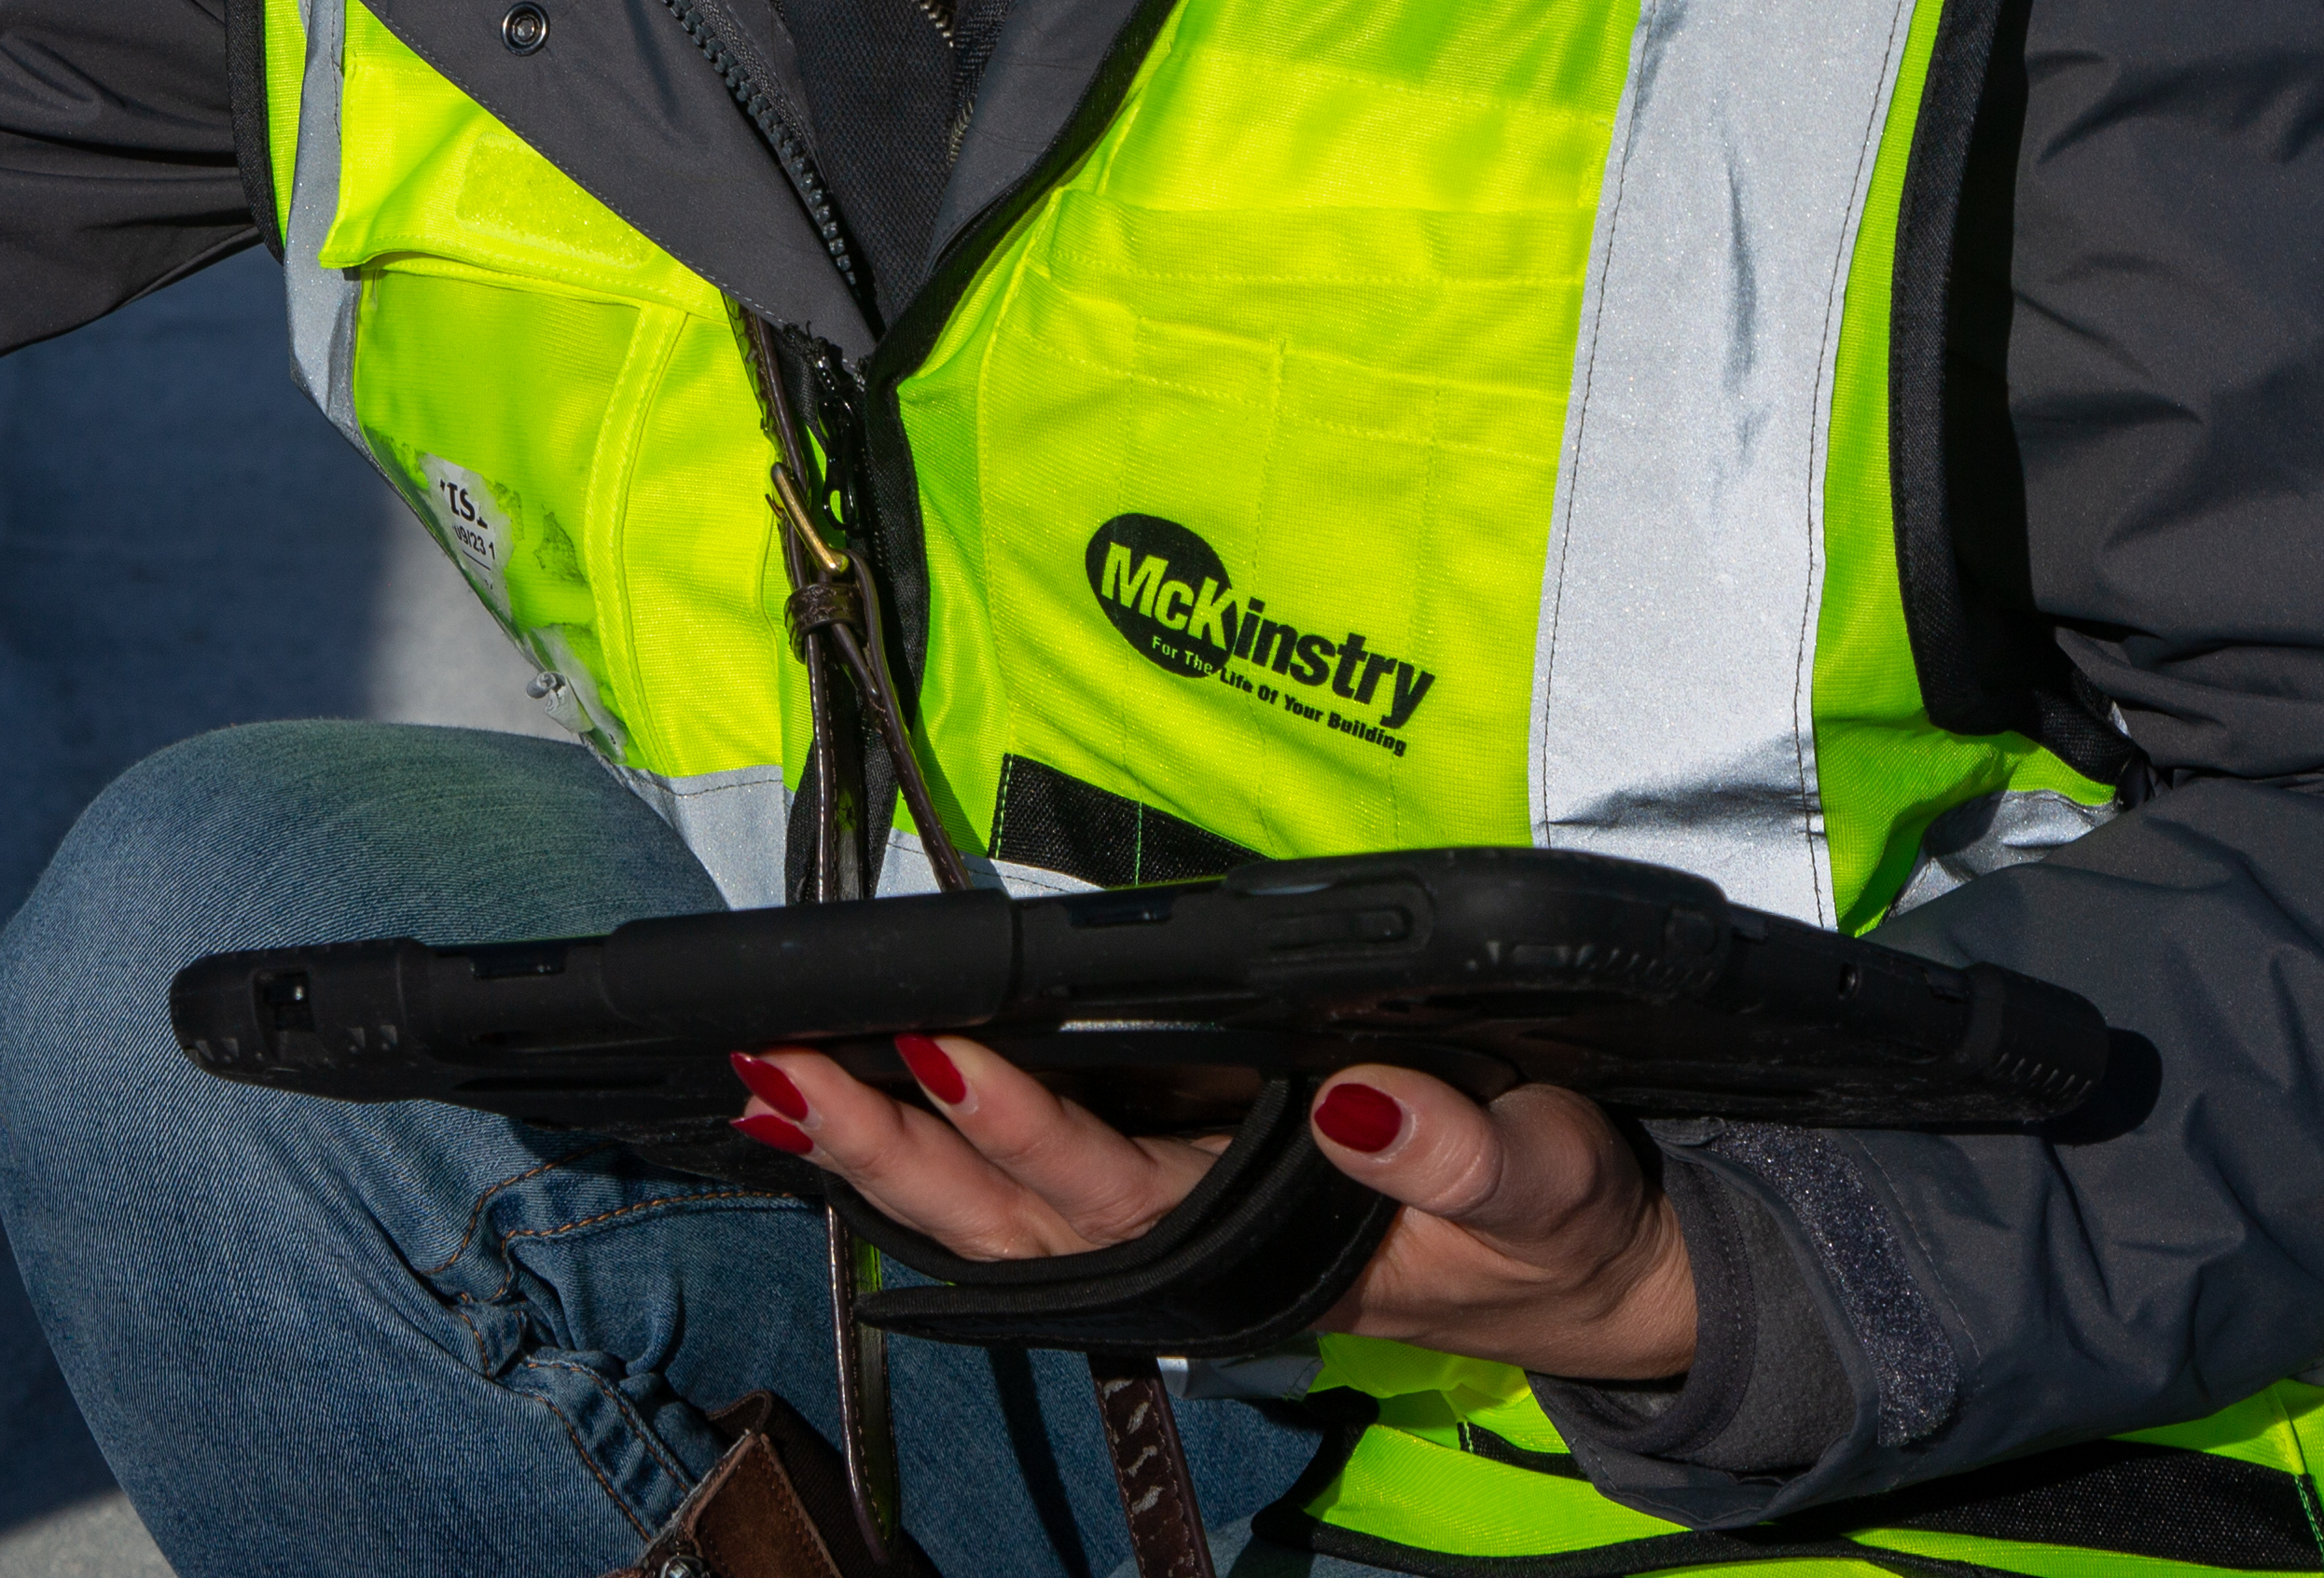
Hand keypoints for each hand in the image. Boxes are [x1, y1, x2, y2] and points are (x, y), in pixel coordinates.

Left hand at [732, 1036, 1698, 1384]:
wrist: (1564, 1270)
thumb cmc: (1544, 1218)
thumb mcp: (1542, 1182)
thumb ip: (1458, 1150)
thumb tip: (1359, 1101)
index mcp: (1259, 1236)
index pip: (1116, 1188)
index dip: (1024, 1127)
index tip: (938, 1052)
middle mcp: (1176, 1241)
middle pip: (1001, 1214)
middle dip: (885, 1146)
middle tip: (778, 1067)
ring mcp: (1144, 1230)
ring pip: (976, 1215)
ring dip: (865, 1155)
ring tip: (759, 1082)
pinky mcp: (1133, 1201)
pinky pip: (996, 1198)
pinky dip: (900, 1158)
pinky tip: (811, 1110)